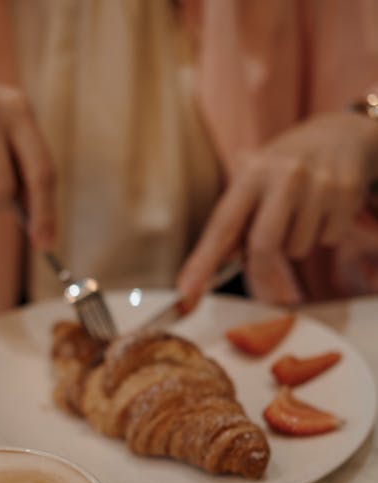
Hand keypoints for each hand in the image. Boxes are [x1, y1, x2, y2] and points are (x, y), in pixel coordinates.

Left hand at [177, 112, 377, 304]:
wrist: (340, 134)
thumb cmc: (284, 168)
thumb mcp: (254, 180)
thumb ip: (234, 220)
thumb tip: (216, 265)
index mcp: (252, 171)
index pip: (222, 227)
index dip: (202, 263)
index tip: (187, 293)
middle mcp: (284, 175)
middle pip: (263, 246)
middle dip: (261, 276)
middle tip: (269, 296)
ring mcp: (318, 183)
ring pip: (297, 249)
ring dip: (294, 246)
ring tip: (300, 216)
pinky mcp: (346, 194)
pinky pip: (326, 241)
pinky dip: (322, 236)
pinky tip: (323, 211)